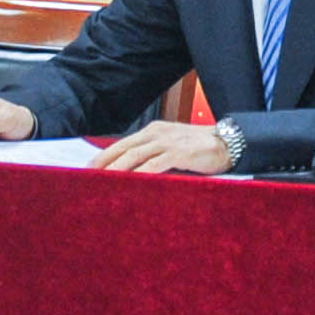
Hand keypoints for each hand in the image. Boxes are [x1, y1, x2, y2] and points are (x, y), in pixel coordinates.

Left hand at [95, 119, 235, 174]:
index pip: (123, 144)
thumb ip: (154, 155)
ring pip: (135, 156)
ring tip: (102, 182)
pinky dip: (141, 174)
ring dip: (116, 170)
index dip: (104, 156)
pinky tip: (131, 183)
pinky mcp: (180, 152)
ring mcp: (168, 142)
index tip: (89, 169)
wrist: (227, 143)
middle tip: (87, 177)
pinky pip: (155, 164)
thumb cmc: (200, 149)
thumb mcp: (172, 148)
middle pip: (124, 149)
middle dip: (103, 163)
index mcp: (154, 131)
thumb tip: (133, 173)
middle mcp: (157, 133)